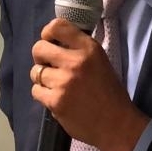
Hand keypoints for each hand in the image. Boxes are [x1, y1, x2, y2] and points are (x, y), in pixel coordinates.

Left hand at [30, 18, 148, 150]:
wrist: (116, 123)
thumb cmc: (109, 91)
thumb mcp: (100, 61)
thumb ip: (78, 49)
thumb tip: (53, 41)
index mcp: (89, 49)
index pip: (57, 26)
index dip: (48, 33)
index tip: (50, 41)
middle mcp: (75, 62)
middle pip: (38, 48)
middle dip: (40, 56)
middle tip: (49, 65)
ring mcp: (63, 82)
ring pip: (35, 72)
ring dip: (43, 78)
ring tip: (56, 85)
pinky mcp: (55, 101)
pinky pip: (36, 90)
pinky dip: (43, 94)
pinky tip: (56, 98)